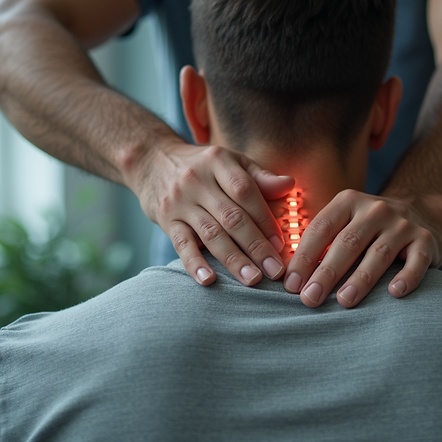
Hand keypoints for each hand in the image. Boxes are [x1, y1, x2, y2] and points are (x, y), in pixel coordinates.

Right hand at [138, 142, 295, 285]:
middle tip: (275, 271)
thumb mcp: (230, 161)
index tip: (281, 245)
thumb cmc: (202, 165)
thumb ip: (260, 176)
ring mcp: (180, 201)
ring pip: (210, 233)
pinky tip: (209, 280)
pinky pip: (182, 244)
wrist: (152, 161)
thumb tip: (289, 184)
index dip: (264, 219)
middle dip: (255, 246)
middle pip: (231, 216)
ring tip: (252, 279)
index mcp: (218, 162)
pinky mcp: (167, 220)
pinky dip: (195, 264)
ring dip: (233, 259)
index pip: (245, 192)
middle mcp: (197, 180)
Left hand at [282, 190, 441, 307]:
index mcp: (348, 202)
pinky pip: (417, 260)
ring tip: (344, 301)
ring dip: (360, 279)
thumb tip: (288, 279)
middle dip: (326, 272)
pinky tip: (394, 293)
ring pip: (379, 253)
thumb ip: (321, 243)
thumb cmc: (369, 229)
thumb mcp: (345, 223)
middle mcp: (376, 209)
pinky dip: (407, 276)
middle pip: (347, 242)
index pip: (321, 229)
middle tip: (309, 298)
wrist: (422, 212)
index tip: (290, 285)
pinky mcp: (426, 241)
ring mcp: (403, 224)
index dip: (304, 257)